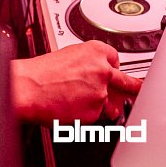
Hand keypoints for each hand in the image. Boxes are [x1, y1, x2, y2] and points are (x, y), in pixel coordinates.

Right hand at [11, 41, 141, 124]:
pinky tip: (69, 108)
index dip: (111, 68)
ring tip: (77, 101)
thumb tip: (99, 77)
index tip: (114, 73)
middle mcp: (103, 70)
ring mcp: (100, 92)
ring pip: (107, 101)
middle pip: (127, 82)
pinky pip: (95, 115)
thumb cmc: (41, 72)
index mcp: (96, 51)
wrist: (28, 87)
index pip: (116, 60)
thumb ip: (89, 64)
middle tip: (138, 91)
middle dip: (133, 88)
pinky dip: (85, 115)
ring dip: (98, 104)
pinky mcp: (95, 111)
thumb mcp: (69, 55)